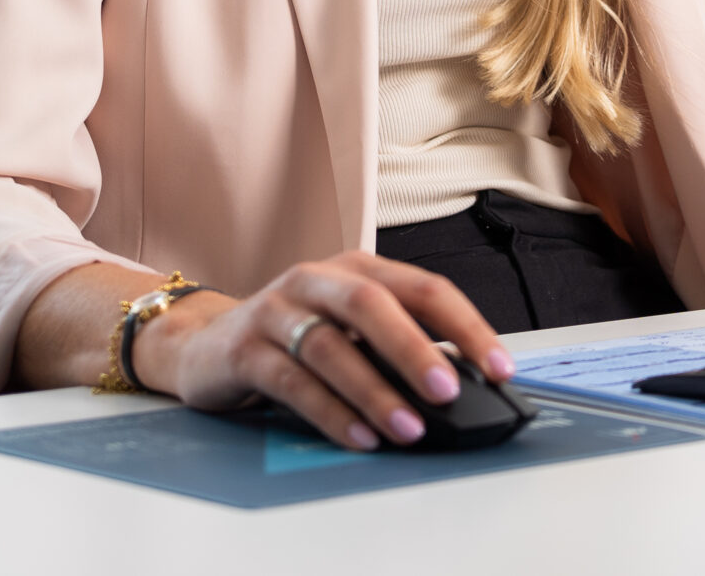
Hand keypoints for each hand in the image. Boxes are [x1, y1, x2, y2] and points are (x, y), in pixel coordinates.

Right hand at [135, 251, 509, 450]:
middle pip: (374, 305)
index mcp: (359, 268)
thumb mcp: (349, 329)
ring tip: (407, 430)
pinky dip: (329, 412)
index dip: (468, 327)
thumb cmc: (295, 338)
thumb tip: (460, 387)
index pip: (425, 288)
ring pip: (331, 347)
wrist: (204, 345)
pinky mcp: (244, 348)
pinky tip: (358, 436)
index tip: (500, 369)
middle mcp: (318, 279)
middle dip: (416, 350)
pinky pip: (291, 381)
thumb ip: (394, 346)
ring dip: (374, 392)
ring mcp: (277, 310)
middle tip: (448, 393)